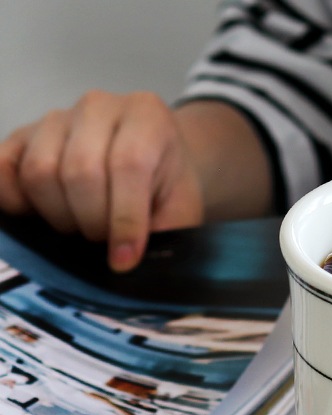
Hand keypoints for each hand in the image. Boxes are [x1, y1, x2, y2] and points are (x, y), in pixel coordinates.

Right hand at [0, 90, 203, 271]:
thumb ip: (165, 231)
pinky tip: (38, 217)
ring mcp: (57, 117)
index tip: (124, 259)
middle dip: (92, 222)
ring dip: (59, 217)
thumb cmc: (167, 187)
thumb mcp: (183, 208)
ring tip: (83, 226)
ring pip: (40, 172)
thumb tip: (127, 261)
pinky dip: (14, 200)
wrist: (152, 161)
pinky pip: (4, 167)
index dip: (124, 219)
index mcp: (147, 116)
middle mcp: (99, 106)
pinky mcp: (25, 135)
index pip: (128, 165)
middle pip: (80, 171)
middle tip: (105, 240)